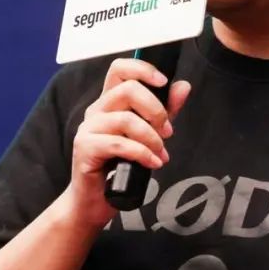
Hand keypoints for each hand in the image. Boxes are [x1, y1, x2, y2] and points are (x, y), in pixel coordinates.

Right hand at [65, 58, 191, 228]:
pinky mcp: (85, 148)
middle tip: (167, 132)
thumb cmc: (121, 165)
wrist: (96, 200)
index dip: (143, 69)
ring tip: (160, 153)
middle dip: (156, 110)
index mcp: (110, 101)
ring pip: (126, 118)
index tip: (164, 82)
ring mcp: (88, 128)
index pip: (120, 68)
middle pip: (128, 89)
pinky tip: (153, 163)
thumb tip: (183, 86)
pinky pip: (119, 143)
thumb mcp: (149, 134)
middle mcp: (96, 110)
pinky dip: (142, 153)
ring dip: (151, 137)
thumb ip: (165, 110)